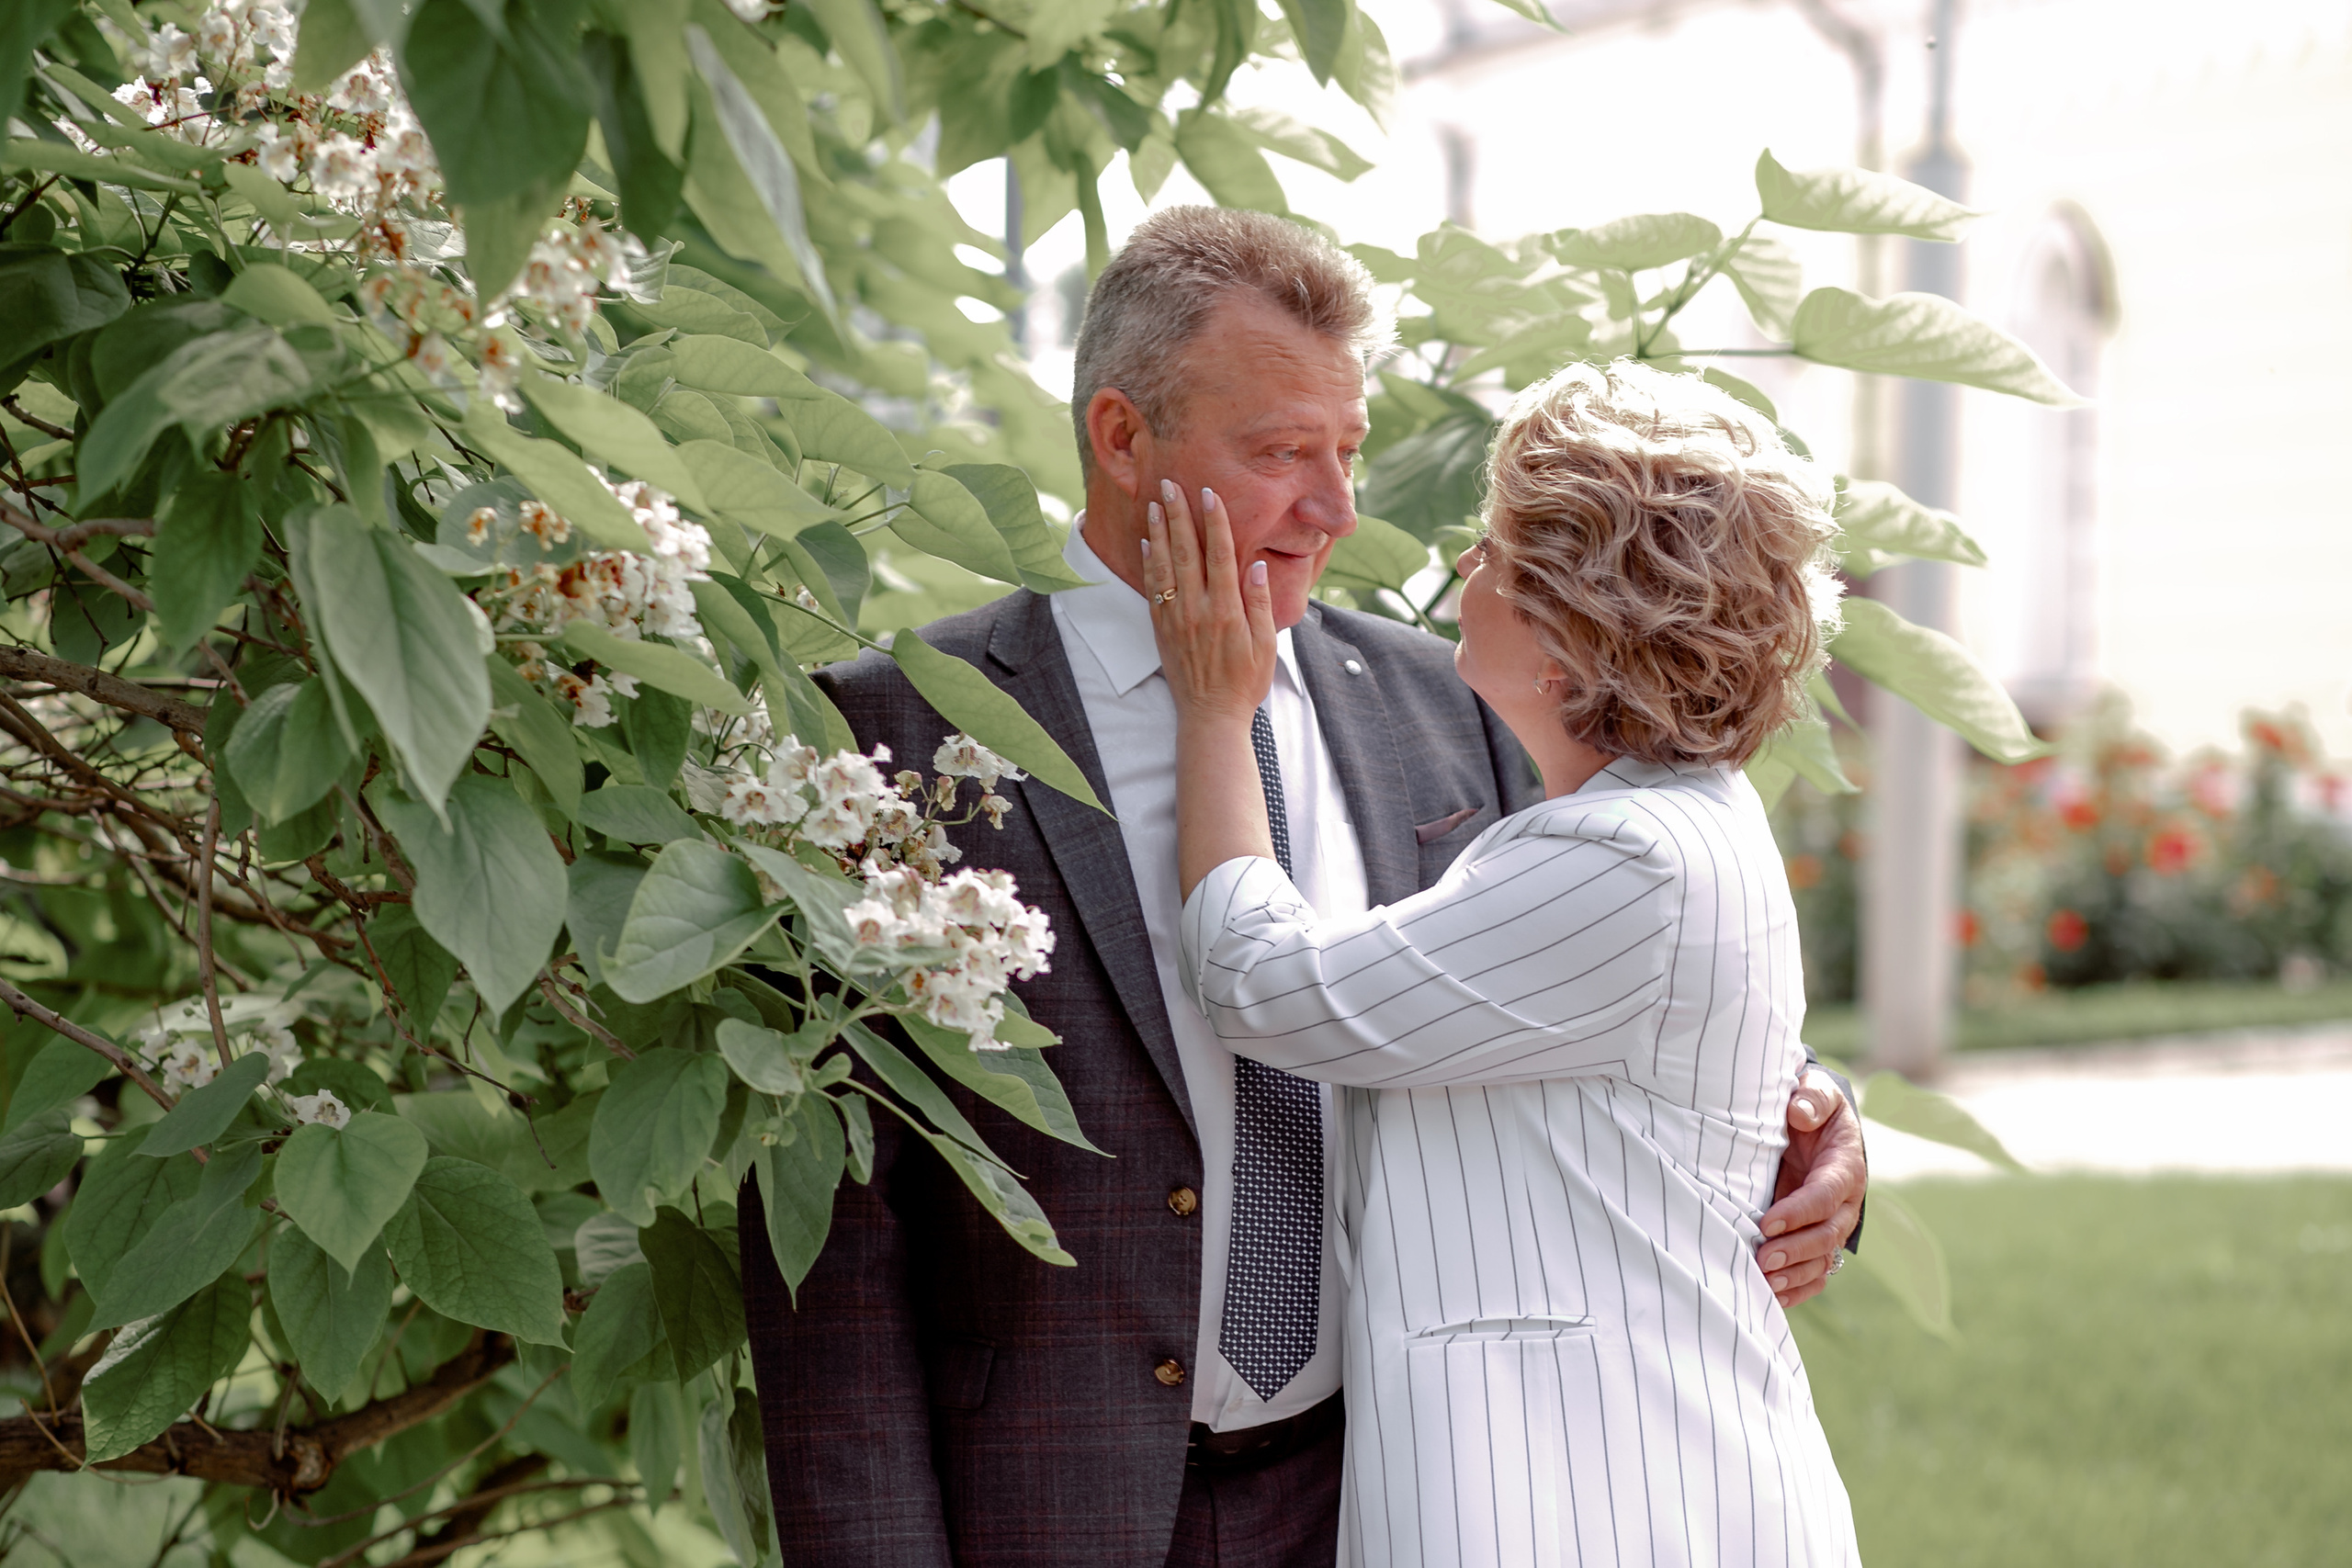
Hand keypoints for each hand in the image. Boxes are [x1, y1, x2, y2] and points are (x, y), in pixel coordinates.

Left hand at [1143, 479, 1276, 727]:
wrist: (1210, 716)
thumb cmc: (1245, 682)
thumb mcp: (1265, 644)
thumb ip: (1259, 603)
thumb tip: (1257, 565)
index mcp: (1227, 611)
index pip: (1220, 555)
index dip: (1214, 521)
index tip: (1208, 493)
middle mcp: (1198, 609)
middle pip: (1187, 552)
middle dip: (1179, 515)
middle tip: (1172, 484)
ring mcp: (1176, 618)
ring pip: (1165, 565)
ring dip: (1159, 531)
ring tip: (1155, 503)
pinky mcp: (1162, 629)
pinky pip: (1153, 588)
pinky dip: (1150, 562)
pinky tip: (1147, 541)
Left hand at [1755, 1067, 1866, 1308]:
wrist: (1814, 1124)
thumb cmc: (1812, 1107)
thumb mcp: (1816, 1091)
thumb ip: (1811, 1098)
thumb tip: (1799, 1113)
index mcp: (1845, 1167)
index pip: (1826, 1196)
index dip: (1800, 1212)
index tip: (1767, 1222)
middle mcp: (1846, 1202)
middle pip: (1827, 1234)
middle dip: (1796, 1250)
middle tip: (1762, 1258)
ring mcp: (1835, 1224)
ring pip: (1823, 1259)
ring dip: (1795, 1274)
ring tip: (1764, 1282)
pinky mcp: (1820, 1237)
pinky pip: (1818, 1271)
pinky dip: (1799, 1287)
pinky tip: (1774, 1297)